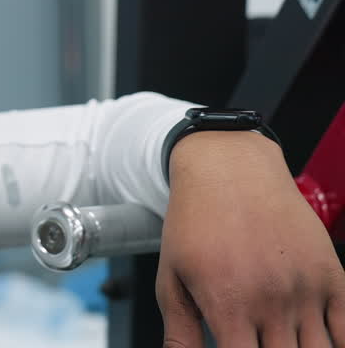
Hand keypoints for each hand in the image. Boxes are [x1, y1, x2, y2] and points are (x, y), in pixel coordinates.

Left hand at [157, 131, 344, 346]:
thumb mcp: (171, 276)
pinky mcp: (331, 275)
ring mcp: (305, 289)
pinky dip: (338, 341)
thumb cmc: (195, 220)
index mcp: (228, 305)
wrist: (229, 169)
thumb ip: (179, 331)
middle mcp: (271, 301)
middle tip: (260, 341)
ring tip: (282, 338)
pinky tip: (318, 337)